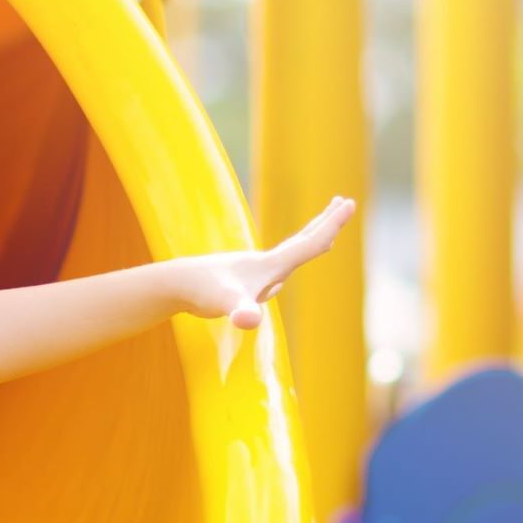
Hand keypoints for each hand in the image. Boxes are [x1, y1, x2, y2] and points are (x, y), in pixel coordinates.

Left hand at [174, 196, 354, 329]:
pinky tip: (277, 281)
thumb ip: (242, 312)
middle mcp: (263, 264)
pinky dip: (284, 267)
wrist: (171, 285)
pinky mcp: (239, 281)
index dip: (332, 225)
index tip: (350, 202)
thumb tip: (249, 319)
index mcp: (269, 265)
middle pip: (302, 241)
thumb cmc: (201, 292)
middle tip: (344, 203)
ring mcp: (251, 271)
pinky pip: (271, 272)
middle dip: (325, 223)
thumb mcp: (226, 304)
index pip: (309, 243)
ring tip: (324, 235)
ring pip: (289, 255)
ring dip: (308, 241)